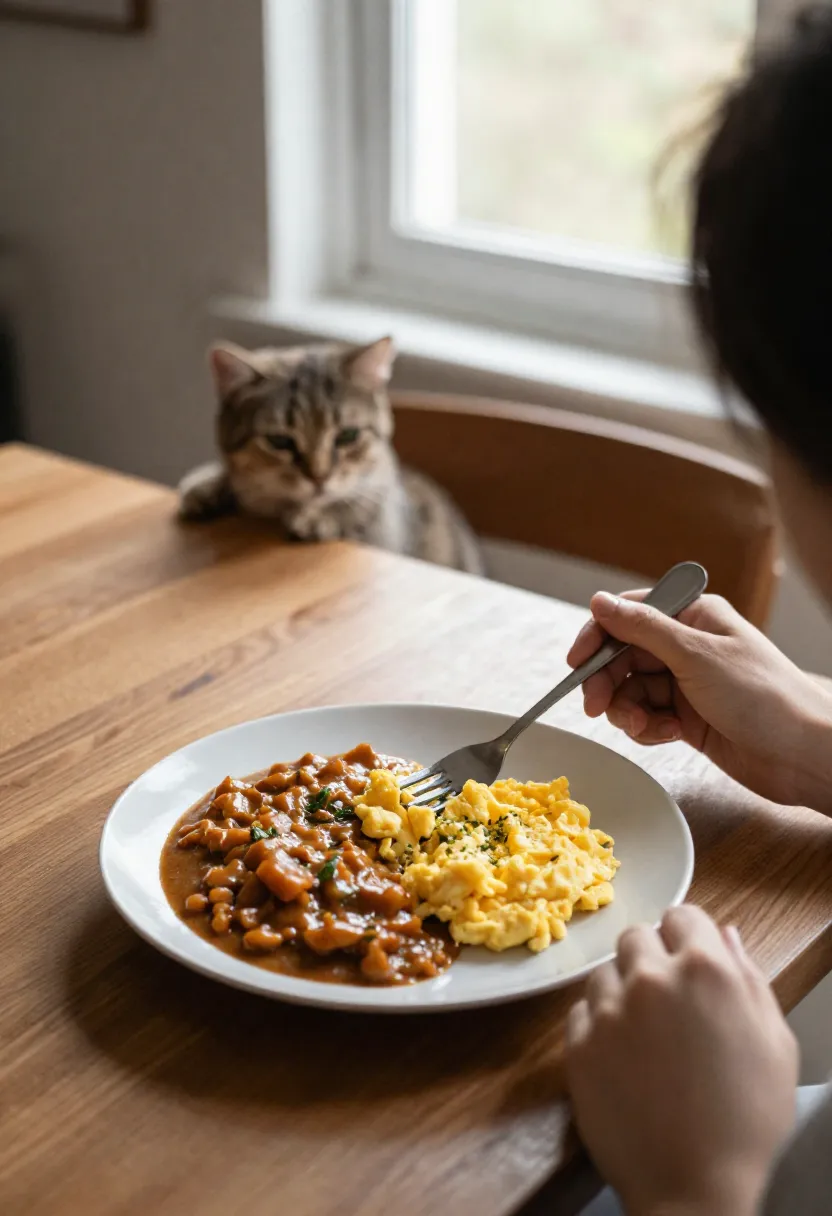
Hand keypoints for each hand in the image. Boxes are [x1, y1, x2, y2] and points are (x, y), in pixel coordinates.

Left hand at [565, 906, 797, 1215]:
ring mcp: (608, 1010)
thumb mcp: (775, 1043)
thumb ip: (748, 977)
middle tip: (669, 1001)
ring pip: (605, 972)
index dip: (687, 936)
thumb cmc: (746, 1120)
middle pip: (637, 936)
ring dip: (621, 991)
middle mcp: (650, 979)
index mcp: (705, 969)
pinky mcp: (577, 1044)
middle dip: (652, 959)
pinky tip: (622, 1058)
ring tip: (645, 1035)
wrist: (694, 1188)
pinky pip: (581, 1012)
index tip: (689, 958)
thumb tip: (724, 935)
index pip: (682, 915)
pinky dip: (598, 1026)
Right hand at [567, 590, 831, 811]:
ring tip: (644, 726)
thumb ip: (642, 628)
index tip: (577, 663)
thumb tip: (599, 601)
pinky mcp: (689, 717)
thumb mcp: (696, 656)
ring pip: (632, 690)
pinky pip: (648, 716)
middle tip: (595, 706)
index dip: (599, 636)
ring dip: (627, 709)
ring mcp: (688, 683)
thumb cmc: (764, 696)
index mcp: (694, 617)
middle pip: (624, 656)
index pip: (630, 615)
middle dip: (608, 682)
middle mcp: (688, 646)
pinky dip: (647, 727)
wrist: (802, 755)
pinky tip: (663, 735)